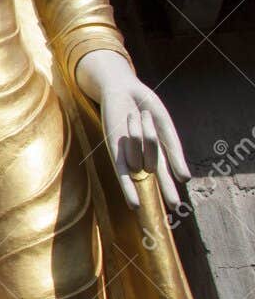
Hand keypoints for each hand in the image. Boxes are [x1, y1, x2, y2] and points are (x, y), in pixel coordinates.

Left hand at [78, 50, 190, 210]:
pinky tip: (135, 205)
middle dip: (161, 180)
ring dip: (142, 132)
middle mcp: (142, 156)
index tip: (176, 207)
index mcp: (157, 151)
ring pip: (142, 158)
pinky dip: (129, 189)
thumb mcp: (166, 128)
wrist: (122, 90)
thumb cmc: (146, 106)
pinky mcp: (114, 152)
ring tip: (135, 116)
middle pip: (156, 170)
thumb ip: (175, 152)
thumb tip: (185, 179)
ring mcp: (128, 155)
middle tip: (166, 183)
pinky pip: (122, 175)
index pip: (166, 175)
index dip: (169, 191)